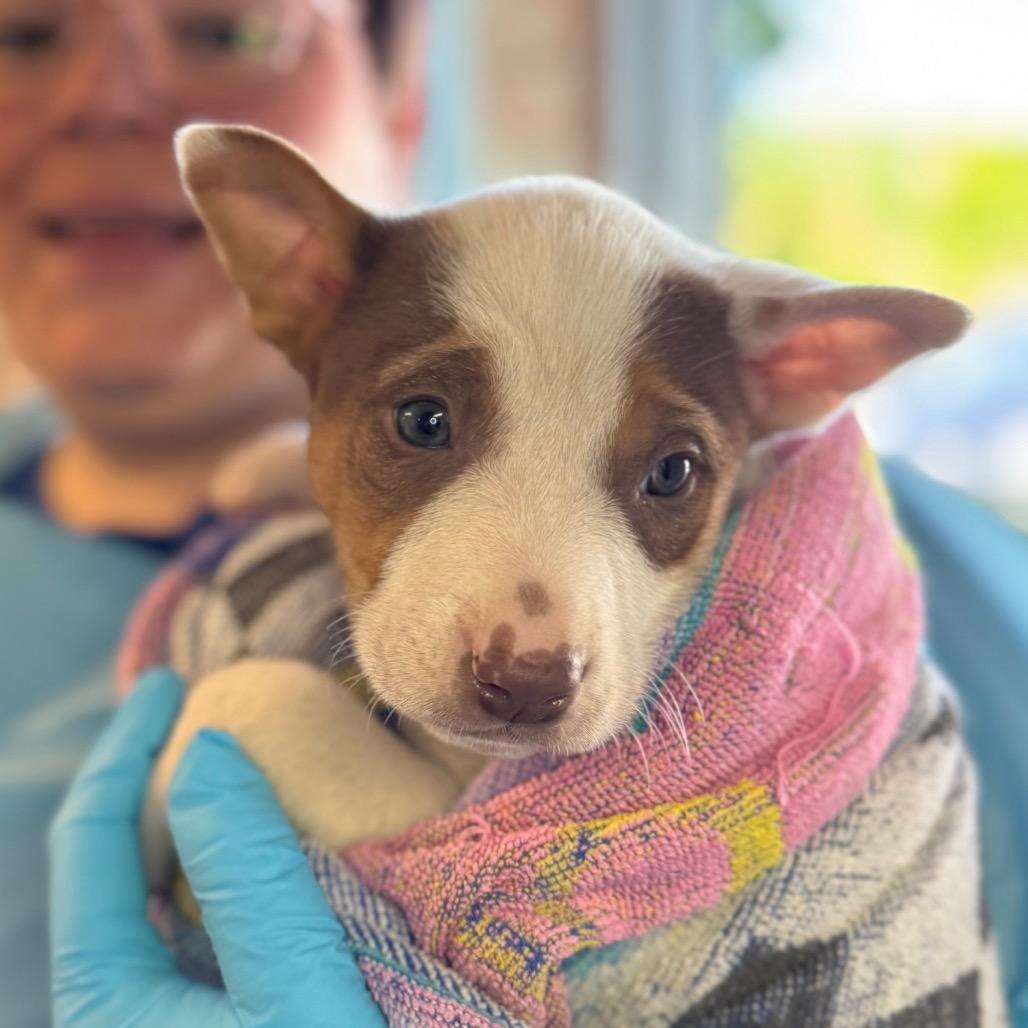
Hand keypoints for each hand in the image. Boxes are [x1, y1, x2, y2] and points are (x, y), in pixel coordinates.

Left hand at [49, 667, 386, 1027]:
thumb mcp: (295, 993)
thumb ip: (247, 874)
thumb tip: (203, 744)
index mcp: (107, 1002)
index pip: (90, 844)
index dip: (123, 750)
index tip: (168, 683)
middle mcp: (125, 1006)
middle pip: (119, 862)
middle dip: (157, 777)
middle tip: (207, 707)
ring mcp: (174, 1012)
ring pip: (165, 889)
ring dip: (199, 819)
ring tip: (240, 758)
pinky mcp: (226, 1017)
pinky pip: (207, 917)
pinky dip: (231, 860)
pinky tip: (274, 836)